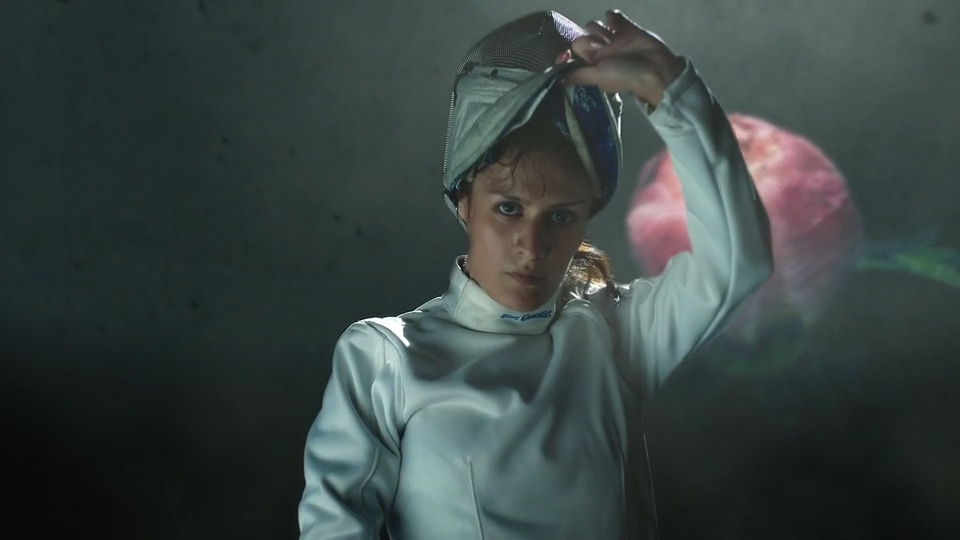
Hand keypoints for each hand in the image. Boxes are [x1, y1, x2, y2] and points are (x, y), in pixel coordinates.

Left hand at [561, 10, 684, 107]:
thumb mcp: (598, 76)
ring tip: (605, 31)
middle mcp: (604, 52)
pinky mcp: (628, 29)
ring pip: (599, 27)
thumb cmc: (625, 74)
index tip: (568, 51)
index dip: (571, 51)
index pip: (577, 54)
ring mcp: (616, 40)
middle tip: (594, 41)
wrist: (656, 69)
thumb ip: (578, 75)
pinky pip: (615, 19)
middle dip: (585, 36)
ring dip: (596, 25)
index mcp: (594, 64)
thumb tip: (558, 81)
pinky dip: (612, 17)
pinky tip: (615, 21)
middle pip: (587, 38)